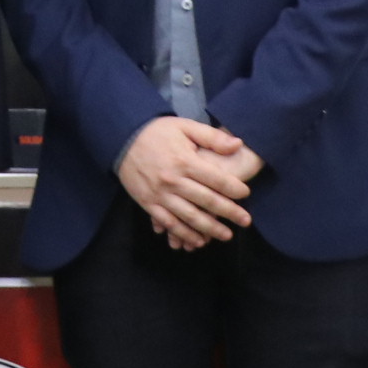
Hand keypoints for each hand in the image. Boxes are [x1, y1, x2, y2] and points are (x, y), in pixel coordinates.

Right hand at [116, 115, 253, 249]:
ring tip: (226, 235)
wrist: (122, 138)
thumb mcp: (185, 126)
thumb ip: (212, 137)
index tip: (246, 194)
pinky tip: (197, 241)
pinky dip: (184, 234)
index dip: (234, 188)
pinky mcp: (148, 204)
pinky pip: (169, 223)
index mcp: (185, 161)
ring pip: (189, 217)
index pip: (216, 179)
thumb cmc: (157, 132)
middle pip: (207, 201)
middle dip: (229, 212)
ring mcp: (160, 195)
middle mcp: (174, 181)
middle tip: (245, 221)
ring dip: (209, 228)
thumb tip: (237, 144)